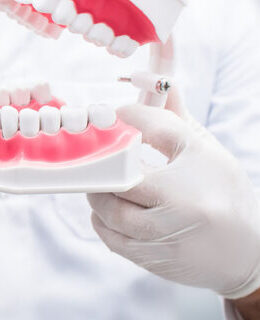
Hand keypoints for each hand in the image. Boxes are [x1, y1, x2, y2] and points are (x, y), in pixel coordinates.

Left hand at [87, 94, 259, 299]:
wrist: (246, 253)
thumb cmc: (223, 193)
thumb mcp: (206, 152)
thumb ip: (174, 120)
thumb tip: (158, 83)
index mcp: (195, 172)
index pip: (152, 132)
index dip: (129, 118)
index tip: (117, 114)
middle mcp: (181, 207)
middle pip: (120, 179)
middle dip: (102, 165)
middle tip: (97, 155)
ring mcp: (166, 237)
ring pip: (110, 212)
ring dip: (98, 195)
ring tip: (102, 184)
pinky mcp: (154, 260)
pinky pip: (112, 238)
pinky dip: (102, 222)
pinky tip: (106, 210)